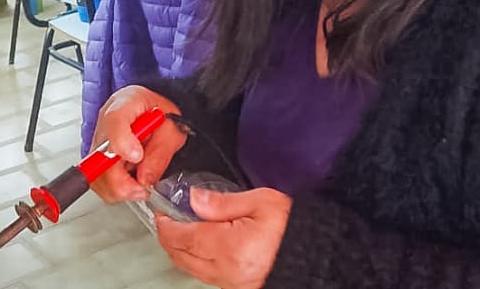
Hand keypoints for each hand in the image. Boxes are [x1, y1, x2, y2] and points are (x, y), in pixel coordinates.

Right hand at [89, 85, 185, 202]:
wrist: (153, 113)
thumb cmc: (161, 115)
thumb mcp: (173, 128)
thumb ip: (161, 150)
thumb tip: (145, 177)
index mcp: (126, 103)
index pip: (114, 120)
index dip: (122, 142)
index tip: (137, 156)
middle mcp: (105, 123)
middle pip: (98, 156)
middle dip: (122, 181)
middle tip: (143, 186)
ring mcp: (98, 143)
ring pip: (95, 175)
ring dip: (119, 188)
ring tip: (140, 183)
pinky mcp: (97, 161)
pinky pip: (98, 184)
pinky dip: (116, 191)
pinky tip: (131, 183)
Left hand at [156, 188, 291, 288]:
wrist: (317, 255)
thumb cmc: (294, 228)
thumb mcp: (262, 202)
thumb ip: (223, 202)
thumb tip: (194, 199)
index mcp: (229, 246)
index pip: (182, 237)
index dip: (166, 224)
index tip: (162, 212)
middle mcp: (225, 270)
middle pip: (180, 256)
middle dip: (167, 237)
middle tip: (165, 220)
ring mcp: (230, 282)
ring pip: (189, 268)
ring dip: (178, 250)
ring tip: (178, 230)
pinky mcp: (236, 287)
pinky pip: (204, 275)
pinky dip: (194, 260)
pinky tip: (197, 247)